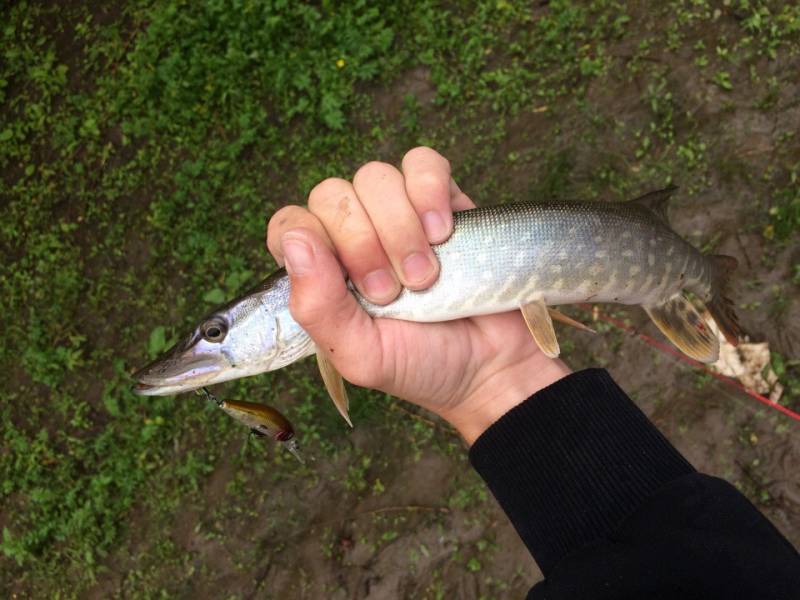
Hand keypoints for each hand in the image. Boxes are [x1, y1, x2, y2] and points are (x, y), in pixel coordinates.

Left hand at [266, 147, 569, 443]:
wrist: (494, 365)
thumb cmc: (422, 363)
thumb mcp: (361, 354)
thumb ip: (318, 307)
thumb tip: (295, 241)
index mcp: (325, 271)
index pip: (290, 225)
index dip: (314, 242)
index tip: (354, 286)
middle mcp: (356, 235)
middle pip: (332, 195)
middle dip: (363, 243)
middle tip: (394, 291)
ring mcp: (399, 213)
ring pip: (375, 177)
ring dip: (399, 226)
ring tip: (426, 274)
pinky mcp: (444, 199)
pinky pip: (423, 162)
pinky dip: (429, 190)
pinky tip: (444, 231)